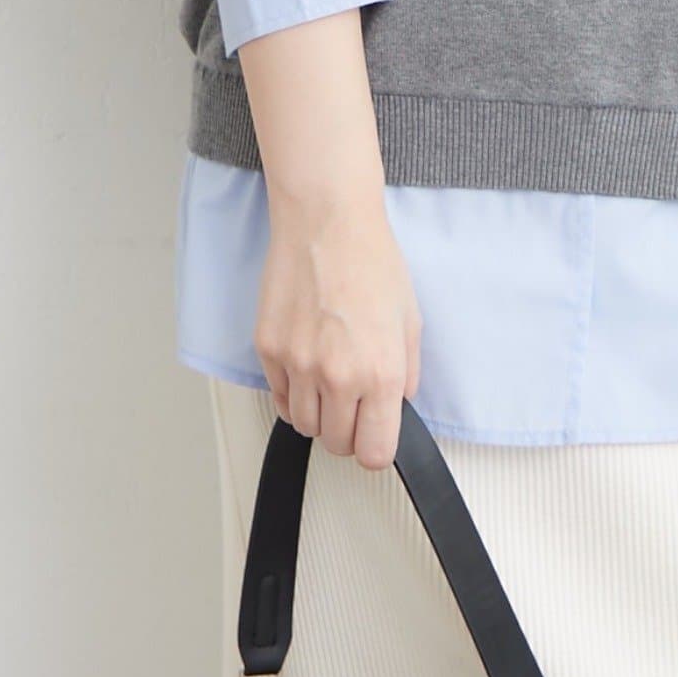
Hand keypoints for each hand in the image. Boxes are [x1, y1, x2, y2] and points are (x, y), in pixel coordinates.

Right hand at [255, 181, 422, 469]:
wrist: (328, 223)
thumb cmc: (372, 262)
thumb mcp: (410, 320)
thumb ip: (406, 373)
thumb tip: (397, 407)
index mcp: (381, 372)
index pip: (373, 452)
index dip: (375, 448)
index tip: (374, 436)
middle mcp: (338, 376)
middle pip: (336, 444)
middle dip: (347, 430)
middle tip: (353, 402)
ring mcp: (298, 365)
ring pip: (304, 425)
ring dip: (318, 413)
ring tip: (329, 379)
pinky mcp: (268, 350)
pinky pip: (280, 395)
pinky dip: (293, 391)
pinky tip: (307, 364)